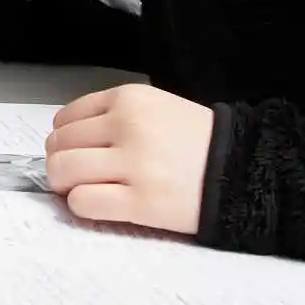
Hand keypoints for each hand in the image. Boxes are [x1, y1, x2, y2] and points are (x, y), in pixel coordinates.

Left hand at [47, 84, 211, 234]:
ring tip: (86, 189)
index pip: (65, 119)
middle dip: (62, 162)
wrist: (245, 172)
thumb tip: (63, 140)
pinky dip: (83, 205)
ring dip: (66, 184)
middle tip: (78, 176)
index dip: (65, 140)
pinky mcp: (142, 202)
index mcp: (129, 99)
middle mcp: (128, 126)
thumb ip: (112, 117)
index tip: (78, 153)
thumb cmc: (197, 143)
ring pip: (63, 171)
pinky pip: (83, 202)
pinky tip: (102, 204)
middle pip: (59, 145)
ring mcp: (135, 164)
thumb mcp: (156, 109)